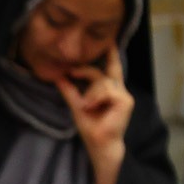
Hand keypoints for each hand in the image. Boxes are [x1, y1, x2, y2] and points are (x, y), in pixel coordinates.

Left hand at [55, 48, 132, 183]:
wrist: (98, 143)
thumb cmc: (90, 126)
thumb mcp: (76, 104)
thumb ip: (69, 90)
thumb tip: (58, 76)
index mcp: (109, 90)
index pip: (111, 68)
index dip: (111, 54)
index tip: (109, 41)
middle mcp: (119, 90)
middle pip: (101, 72)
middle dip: (85, 71)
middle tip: (70, 71)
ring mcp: (124, 95)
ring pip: (102, 81)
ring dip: (89, 93)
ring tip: (86, 106)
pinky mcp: (125, 101)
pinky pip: (106, 90)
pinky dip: (95, 98)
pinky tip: (91, 107)